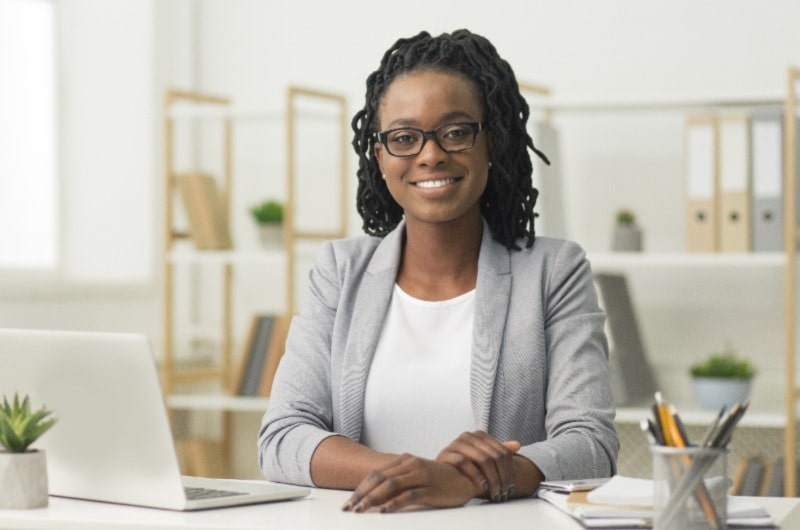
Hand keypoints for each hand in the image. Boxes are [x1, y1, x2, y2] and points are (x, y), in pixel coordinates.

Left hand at [342, 453, 478, 512]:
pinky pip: (409, 496)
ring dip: (372, 499)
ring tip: (361, 510)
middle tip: (349, 508)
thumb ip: (398, 481)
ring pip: (390, 485)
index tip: (349, 501)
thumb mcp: (415, 476)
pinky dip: (394, 503)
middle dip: (362, 494)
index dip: (360, 487)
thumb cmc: (439, 479)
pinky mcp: (430, 489)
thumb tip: (373, 496)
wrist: (466, 478)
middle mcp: (411, 464)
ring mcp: (421, 476)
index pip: (376, 473)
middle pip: (380, 478)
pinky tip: (384, 511)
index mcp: (405, 460)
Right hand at [436, 430, 519, 501]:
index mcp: (479, 435)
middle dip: (502, 478)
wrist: (439, 471)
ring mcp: (456, 443)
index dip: (509, 471)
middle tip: (505, 493)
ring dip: (492, 479)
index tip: (511, 487)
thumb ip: (499, 450)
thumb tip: (517, 445)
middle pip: (494, 457)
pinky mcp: (446, 454)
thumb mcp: (483, 456)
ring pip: (482, 459)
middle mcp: (468, 436)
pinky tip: (482, 486)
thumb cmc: (464, 465)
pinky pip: (464, 462)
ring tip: (495, 493)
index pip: (502, 452)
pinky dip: (476, 475)